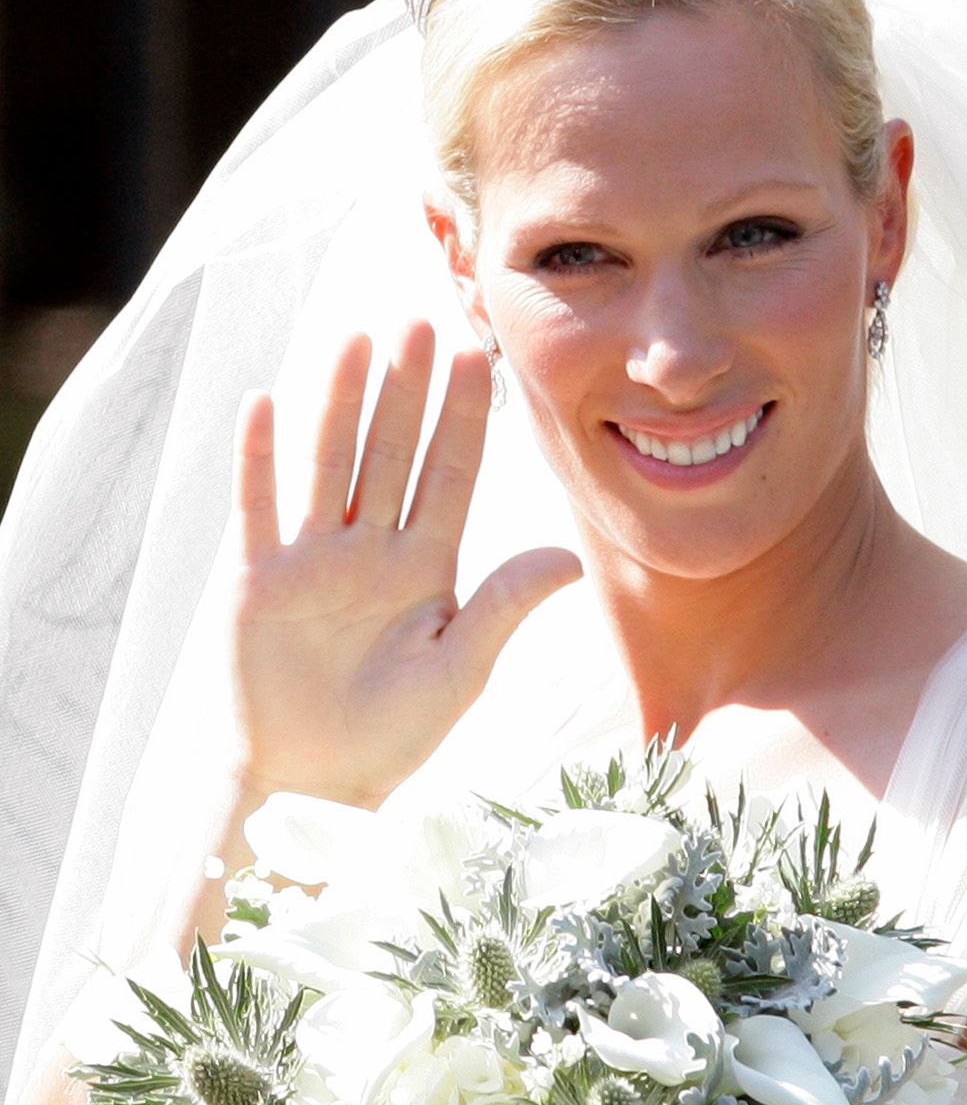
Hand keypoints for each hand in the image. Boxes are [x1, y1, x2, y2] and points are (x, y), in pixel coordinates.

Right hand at [230, 321, 580, 806]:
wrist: (314, 783)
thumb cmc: (392, 736)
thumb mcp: (460, 671)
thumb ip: (505, 607)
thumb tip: (570, 555)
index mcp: (427, 568)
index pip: (451, 477)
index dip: (464, 419)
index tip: (480, 356)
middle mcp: (371, 550)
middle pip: (393, 454)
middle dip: (408, 391)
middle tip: (423, 322)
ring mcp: (313, 559)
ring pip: (331, 463)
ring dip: (341, 403)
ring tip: (358, 338)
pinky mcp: (258, 579)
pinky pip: (259, 507)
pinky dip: (258, 458)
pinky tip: (263, 401)